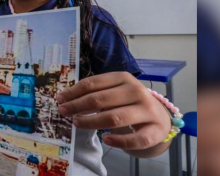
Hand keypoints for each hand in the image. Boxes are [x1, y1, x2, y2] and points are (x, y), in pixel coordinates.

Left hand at [56, 72, 171, 150]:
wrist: (159, 118)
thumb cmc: (129, 104)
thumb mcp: (114, 92)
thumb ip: (95, 93)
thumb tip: (65, 98)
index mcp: (124, 78)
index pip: (94, 83)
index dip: (74, 92)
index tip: (60, 99)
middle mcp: (137, 91)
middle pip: (102, 99)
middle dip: (78, 106)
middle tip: (63, 112)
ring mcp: (148, 111)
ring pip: (115, 117)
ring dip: (92, 121)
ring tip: (77, 123)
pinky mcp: (155, 131)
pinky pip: (135, 139)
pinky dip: (118, 141)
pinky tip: (105, 139)